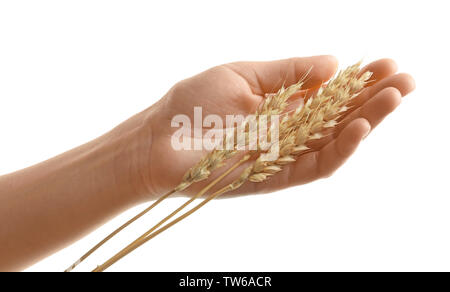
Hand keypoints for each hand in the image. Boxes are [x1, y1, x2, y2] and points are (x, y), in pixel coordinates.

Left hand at [135, 56, 414, 198]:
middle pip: (339, 117)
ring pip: (334, 142)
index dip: (358, 79)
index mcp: (280, 106)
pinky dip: (339, 148)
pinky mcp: (274, 178)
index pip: (329, 94)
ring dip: (367, 121)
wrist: (158, 140)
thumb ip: (287, 71)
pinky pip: (314, 166)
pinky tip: (360, 127)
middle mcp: (287, 132)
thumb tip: (332, 63)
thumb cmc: (191, 105)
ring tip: (394, 97)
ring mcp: (282, 156)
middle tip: (405, 79)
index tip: (383, 62)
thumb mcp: (243, 74)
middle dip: (373, 98)